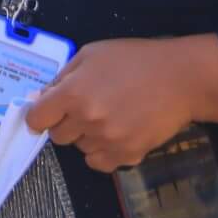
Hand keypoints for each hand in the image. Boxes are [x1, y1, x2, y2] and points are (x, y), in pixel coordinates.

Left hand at [23, 35, 217, 172]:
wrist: (180, 79)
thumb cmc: (134, 60)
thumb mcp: (91, 54)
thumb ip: (63, 76)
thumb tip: (44, 97)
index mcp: (73, 93)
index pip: (37, 118)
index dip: (39, 115)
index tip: (47, 113)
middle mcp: (87, 120)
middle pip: (57, 137)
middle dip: (65, 123)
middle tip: (85, 109)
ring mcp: (108, 140)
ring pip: (80, 149)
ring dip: (87, 136)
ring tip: (108, 117)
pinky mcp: (128, 155)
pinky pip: (100, 163)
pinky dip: (103, 152)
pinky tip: (116, 134)